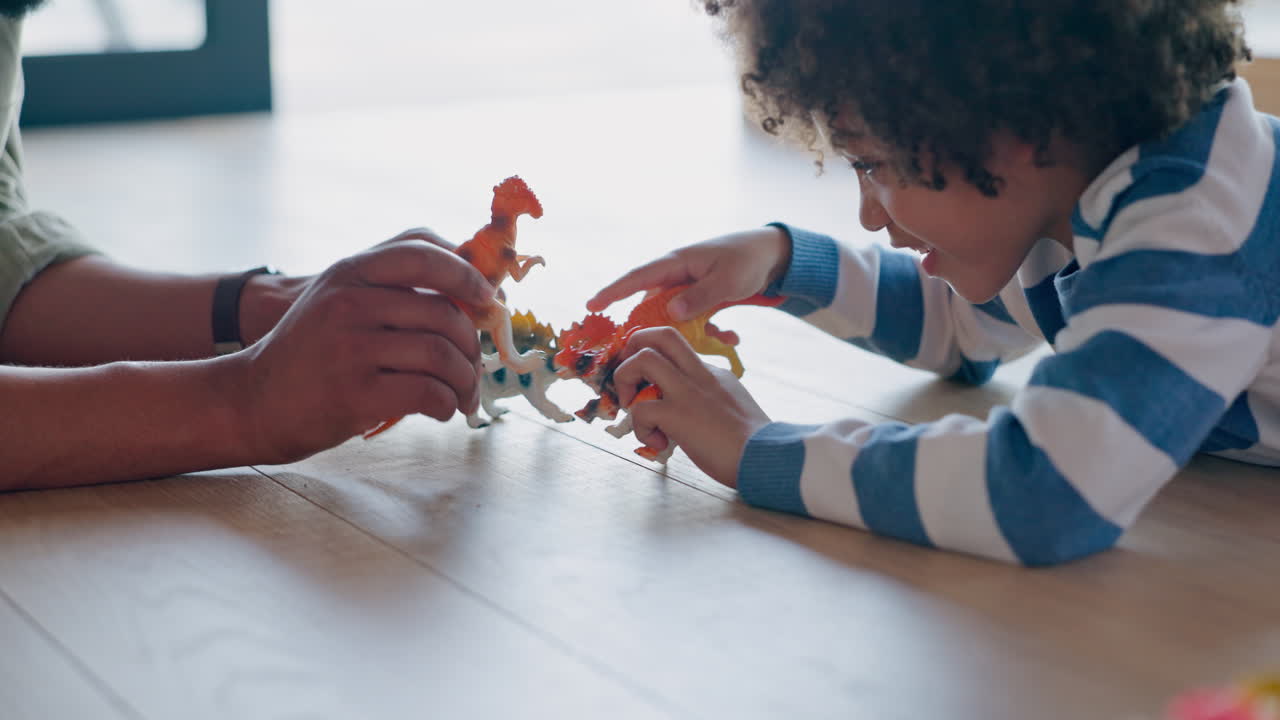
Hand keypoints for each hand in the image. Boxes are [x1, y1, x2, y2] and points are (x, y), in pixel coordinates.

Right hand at [230, 232, 491, 463]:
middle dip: (472, 346)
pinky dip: (448, 405)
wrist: (254, 401)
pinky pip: (428, 392)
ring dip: (465, 381)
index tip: (487, 298)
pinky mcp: (353, 392)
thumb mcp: (340, 299)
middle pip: (443, 313)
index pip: (421, 253)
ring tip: (464, 396)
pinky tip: (443, 411)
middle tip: (475, 369)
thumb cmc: (313, 353)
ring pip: (440, 354)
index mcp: (350, 272)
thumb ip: (394, 285)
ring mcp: (349, 346)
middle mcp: (348, 302)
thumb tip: (476, 282)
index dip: (466, 272)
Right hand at [586, 226, 790, 320]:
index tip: (592, 305)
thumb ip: (700, 297)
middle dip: (651, 329)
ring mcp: (686, 289)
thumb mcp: (726, 280)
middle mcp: (676, 276)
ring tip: (720, 338)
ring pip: (674, 318)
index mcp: (676, 264)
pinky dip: (710, 332)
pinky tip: (733, 338)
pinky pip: (694, 321)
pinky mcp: (699, 300)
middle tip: (645, 352)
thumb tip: (671, 313)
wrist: (770, 255)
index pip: (637, 277)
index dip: (613, 292)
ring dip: (692, 334)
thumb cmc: (746, 260)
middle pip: (651, 305)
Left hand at [611, 327, 770, 486]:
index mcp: (711, 371)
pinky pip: (641, 410)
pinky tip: (658, 442)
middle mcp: (698, 374)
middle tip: (630, 379)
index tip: (643, 376)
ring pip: (643, 359)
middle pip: (659, 334)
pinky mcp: (679, 415)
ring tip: (633, 408)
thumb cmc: (752, 442)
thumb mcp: (731, 403)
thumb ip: (707, 394)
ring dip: (625, 381)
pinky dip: (639, 428)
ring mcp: (688, 392)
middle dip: (632, 349)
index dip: (650, 352)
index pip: (675, 344)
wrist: (767, 458)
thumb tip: (682, 404)